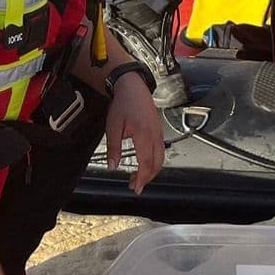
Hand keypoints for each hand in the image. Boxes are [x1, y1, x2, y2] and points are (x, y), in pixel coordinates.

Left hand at [105, 73, 164, 194]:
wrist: (133, 87)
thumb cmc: (123, 104)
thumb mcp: (113, 127)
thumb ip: (113, 148)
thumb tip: (112, 166)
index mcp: (143, 135)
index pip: (146, 163)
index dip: (141, 178)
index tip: (135, 187)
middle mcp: (155, 135)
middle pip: (156, 164)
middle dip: (147, 178)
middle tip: (135, 186)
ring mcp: (159, 133)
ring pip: (161, 158)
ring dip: (152, 171)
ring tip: (140, 178)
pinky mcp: (159, 131)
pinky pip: (161, 150)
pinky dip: (155, 161)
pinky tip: (146, 164)